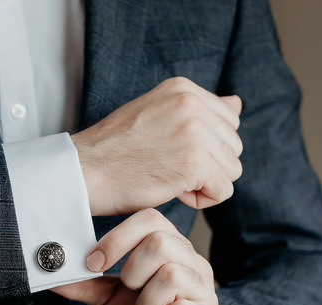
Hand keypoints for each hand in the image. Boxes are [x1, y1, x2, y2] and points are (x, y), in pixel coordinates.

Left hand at [51, 208, 220, 304]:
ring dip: (146, 304)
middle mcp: (191, 263)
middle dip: (132, 273)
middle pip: (160, 243)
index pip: (149, 219)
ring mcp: (204, 290)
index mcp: (170, 249)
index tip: (94, 263)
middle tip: (131, 294)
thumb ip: (87, 284)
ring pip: (170, 277)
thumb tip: (50, 271)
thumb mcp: (111, 300)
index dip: (117, 237)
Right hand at [72, 76, 242, 215]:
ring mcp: (194, 132)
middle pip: (233, 146)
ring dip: (205, 183)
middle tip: (168, 169)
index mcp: (182, 88)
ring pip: (232, 169)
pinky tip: (173, 193)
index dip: (204, 146)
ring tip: (169, 180)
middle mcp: (191, 103)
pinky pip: (223, 190)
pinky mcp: (194, 163)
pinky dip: (201, 200)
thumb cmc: (113, 150)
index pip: (227, 121)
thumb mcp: (155, 114)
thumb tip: (238, 102)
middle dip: (208, 165)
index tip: (171, 152)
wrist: (83, 171)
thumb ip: (198, 108)